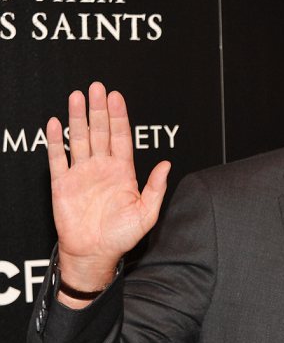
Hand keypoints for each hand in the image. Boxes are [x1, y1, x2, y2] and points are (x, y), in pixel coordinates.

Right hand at [47, 81, 170, 300]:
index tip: (116, 97)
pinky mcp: (63, 183)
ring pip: (79, 139)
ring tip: (77, 96)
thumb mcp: (146, 214)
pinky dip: (56, 140)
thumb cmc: (121, 237)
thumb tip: (167, 165)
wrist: (95, 254)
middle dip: (98, 109)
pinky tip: (56, 123)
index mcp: (123, 173)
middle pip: (100, 132)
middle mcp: (101, 169)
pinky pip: (58, 157)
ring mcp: (81, 174)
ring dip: (78, 118)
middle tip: (96, 87)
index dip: (119, 117)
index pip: (121, 138)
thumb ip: (155, 189)